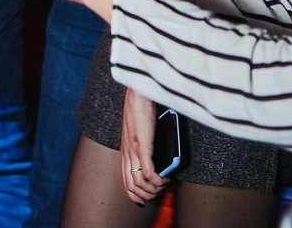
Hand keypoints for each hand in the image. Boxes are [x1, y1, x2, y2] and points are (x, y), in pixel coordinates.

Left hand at [120, 89, 168, 203]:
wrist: (138, 94)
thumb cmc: (141, 109)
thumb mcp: (140, 133)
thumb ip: (144, 146)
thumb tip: (157, 158)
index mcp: (125, 151)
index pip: (125, 182)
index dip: (135, 195)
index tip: (147, 198)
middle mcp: (127, 153)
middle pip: (132, 187)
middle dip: (147, 195)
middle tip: (160, 191)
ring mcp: (133, 150)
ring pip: (140, 184)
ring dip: (155, 189)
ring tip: (165, 183)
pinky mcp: (142, 146)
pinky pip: (149, 172)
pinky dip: (158, 180)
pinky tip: (165, 177)